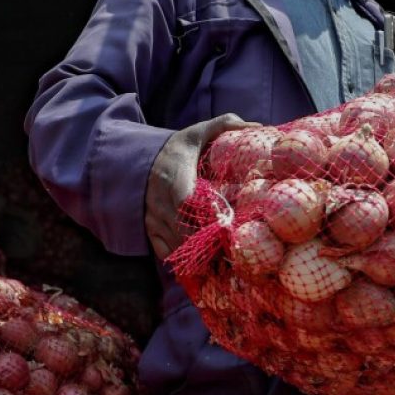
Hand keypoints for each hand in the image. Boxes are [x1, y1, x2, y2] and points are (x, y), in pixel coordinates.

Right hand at [145, 114, 254, 259]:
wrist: (136, 159)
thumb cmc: (175, 148)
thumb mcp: (196, 132)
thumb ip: (225, 124)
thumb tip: (259, 126)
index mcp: (175, 176)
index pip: (188, 201)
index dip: (207, 216)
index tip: (229, 227)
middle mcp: (161, 200)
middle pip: (185, 229)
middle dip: (209, 244)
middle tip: (235, 256)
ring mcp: (154, 217)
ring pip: (177, 244)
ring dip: (199, 257)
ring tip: (224, 268)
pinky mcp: (149, 228)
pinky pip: (165, 251)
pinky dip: (183, 261)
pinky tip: (203, 270)